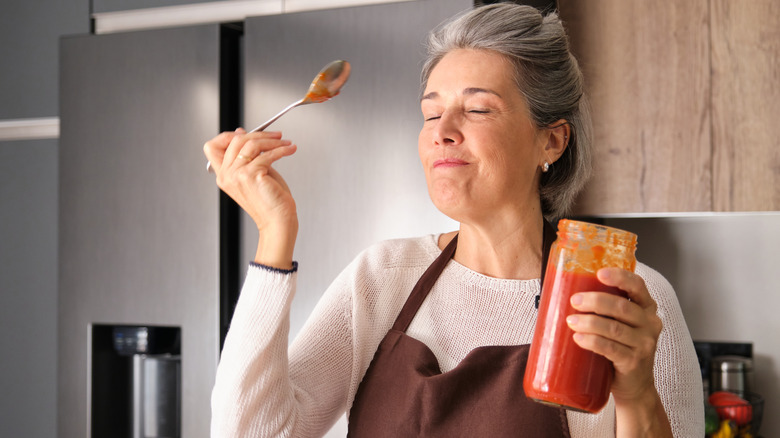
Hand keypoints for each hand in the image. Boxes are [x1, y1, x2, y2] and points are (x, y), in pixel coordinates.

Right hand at [203, 128, 298, 267]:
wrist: (278, 221)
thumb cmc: (270, 201)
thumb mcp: (255, 173)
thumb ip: (248, 155)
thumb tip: (243, 133)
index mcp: (223, 176)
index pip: (212, 147)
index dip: (228, 136)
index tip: (246, 132)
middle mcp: (226, 175)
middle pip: (236, 140)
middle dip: (259, 134)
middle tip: (276, 136)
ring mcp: (237, 175)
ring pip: (251, 144)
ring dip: (273, 141)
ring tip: (285, 144)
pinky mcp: (251, 175)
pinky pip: (267, 154)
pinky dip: (281, 150)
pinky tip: (289, 150)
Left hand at [565, 268, 662, 402]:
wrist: (633, 384)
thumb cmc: (620, 347)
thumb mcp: (618, 323)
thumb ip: (604, 308)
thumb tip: (563, 290)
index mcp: (646, 307)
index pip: (637, 286)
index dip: (619, 277)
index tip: (599, 273)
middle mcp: (649, 323)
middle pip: (622, 307)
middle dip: (595, 301)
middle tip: (574, 301)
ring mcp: (644, 344)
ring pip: (614, 328)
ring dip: (589, 322)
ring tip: (571, 320)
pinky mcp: (634, 362)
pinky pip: (610, 348)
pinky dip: (592, 341)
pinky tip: (578, 338)